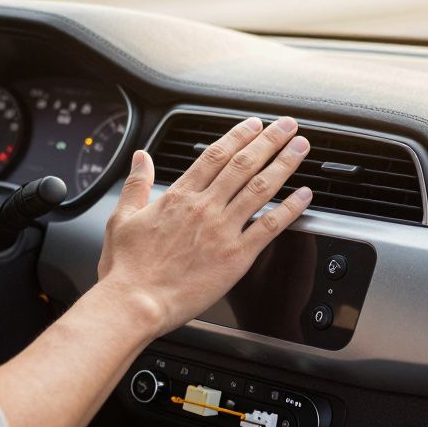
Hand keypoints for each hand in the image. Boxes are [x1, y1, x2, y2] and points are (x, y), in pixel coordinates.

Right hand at [97, 116, 312, 335]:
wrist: (136, 302)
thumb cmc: (127, 267)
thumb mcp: (122, 217)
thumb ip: (136, 184)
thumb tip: (141, 158)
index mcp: (178, 196)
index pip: (215, 155)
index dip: (238, 136)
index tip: (255, 125)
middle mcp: (204, 207)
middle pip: (243, 164)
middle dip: (269, 141)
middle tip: (288, 126)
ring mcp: (222, 230)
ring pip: (261, 188)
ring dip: (284, 164)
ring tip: (301, 148)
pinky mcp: (236, 256)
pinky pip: (270, 227)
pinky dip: (291, 209)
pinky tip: (305, 195)